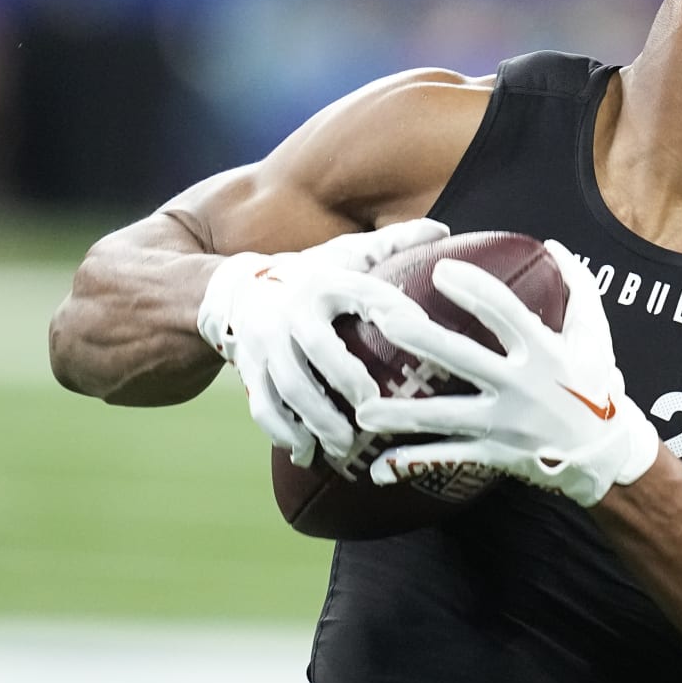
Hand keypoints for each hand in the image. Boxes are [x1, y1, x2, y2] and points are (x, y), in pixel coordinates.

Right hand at [196, 218, 452, 468]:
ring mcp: (264, 344)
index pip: (364, 294)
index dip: (393, 310)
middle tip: (375, 411)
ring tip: (345, 445)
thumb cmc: (312, 275)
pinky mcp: (248, 371)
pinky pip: (263, 408)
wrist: (237, 290)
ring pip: (288, 387)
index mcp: (324, 281)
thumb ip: (395, 243)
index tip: (424, 332)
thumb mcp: (347, 253)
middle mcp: (290, 311)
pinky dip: (284, 434)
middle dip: (345, 382)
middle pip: (317, 350)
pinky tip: (307, 453)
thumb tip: (444, 229)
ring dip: (317, 420)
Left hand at [355, 239, 659, 506]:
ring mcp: (506, 425)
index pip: (506, 314)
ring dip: (403, 415)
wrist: (605, 454)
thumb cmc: (596, 385)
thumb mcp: (596, 335)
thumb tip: (555, 246)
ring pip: (446, 418)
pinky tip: (378, 470)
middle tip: (383, 317)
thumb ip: (579, 287)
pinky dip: (413, 465)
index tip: (441, 270)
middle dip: (422, 338)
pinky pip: (448, 460)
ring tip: (363, 410)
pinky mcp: (496, 454)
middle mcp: (523, 387)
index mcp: (546, 352)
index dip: (474, 289)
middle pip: (464, 359)